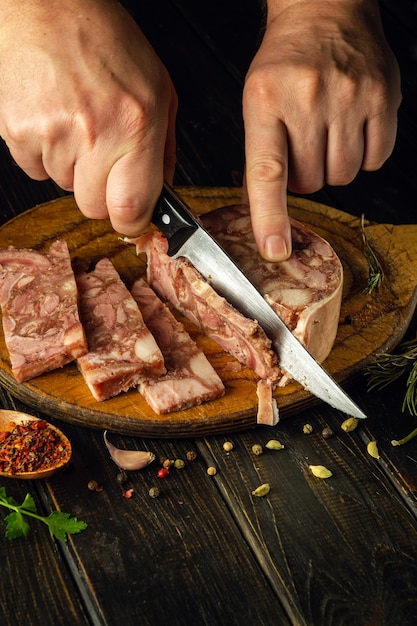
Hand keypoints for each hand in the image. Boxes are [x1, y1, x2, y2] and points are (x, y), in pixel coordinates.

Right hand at [0, 0, 176, 235]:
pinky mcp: (19, 130)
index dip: (130, 222)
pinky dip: (44, 154)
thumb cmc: (109, 44)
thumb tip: (162, 194)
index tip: (131, 217)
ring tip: (77, 122)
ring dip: (72, 167)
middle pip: (94, 207)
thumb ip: (165, 150)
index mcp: (136, 125)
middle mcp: (95, 133)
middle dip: (101, 193)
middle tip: (102, 158)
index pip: (129, 209)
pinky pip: (35, 170)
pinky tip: (55, 120)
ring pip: (64, 187)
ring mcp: (52, 133)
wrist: (52, 6)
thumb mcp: (160, 91)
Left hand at [242, 0, 400, 260]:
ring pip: (342, 176)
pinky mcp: (382, 98)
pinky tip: (351, 130)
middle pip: (310, 181)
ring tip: (326, 134)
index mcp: (265, 100)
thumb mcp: (257, 102)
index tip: (275, 249)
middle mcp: (308, 98)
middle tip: (302, 146)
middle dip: (304, 176)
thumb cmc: (286, 62)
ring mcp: (349, 97)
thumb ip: (260, 156)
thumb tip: (257, 209)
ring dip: (332, 167)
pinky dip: (363, 156)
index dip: (271, 216)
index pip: (268, 172)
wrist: (325, 11)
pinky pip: (375, 159)